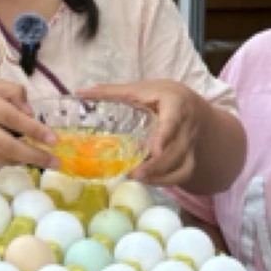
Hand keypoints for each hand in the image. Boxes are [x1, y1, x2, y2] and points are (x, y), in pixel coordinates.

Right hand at [0, 78, 54, 167]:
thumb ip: (8, 92)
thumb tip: (30, 112)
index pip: (10, 116)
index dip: (33, 129)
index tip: (53, 138)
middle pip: (7, 144)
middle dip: (34, 155)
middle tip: (55, 161)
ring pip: (2, 157)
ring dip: (24, 159)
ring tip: (42, 159)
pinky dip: (8, 159)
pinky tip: (19, 156)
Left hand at [79, 80, 207, 187]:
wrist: (190, 103)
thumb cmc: (160, 94)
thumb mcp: (140, 88)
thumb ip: (112, 92)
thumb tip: (80, 92)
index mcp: (175, 104)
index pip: (172, 121)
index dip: (164, 136)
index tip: (153, 150)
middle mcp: (186, 126)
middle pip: (177, 150)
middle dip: (157, 165)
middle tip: (134, 173)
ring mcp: (189, 143)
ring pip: (183, 165)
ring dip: (162, 177)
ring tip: (138, 179)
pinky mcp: (189, 156)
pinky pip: (184, 173)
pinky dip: (167, 181)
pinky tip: (147, 181)